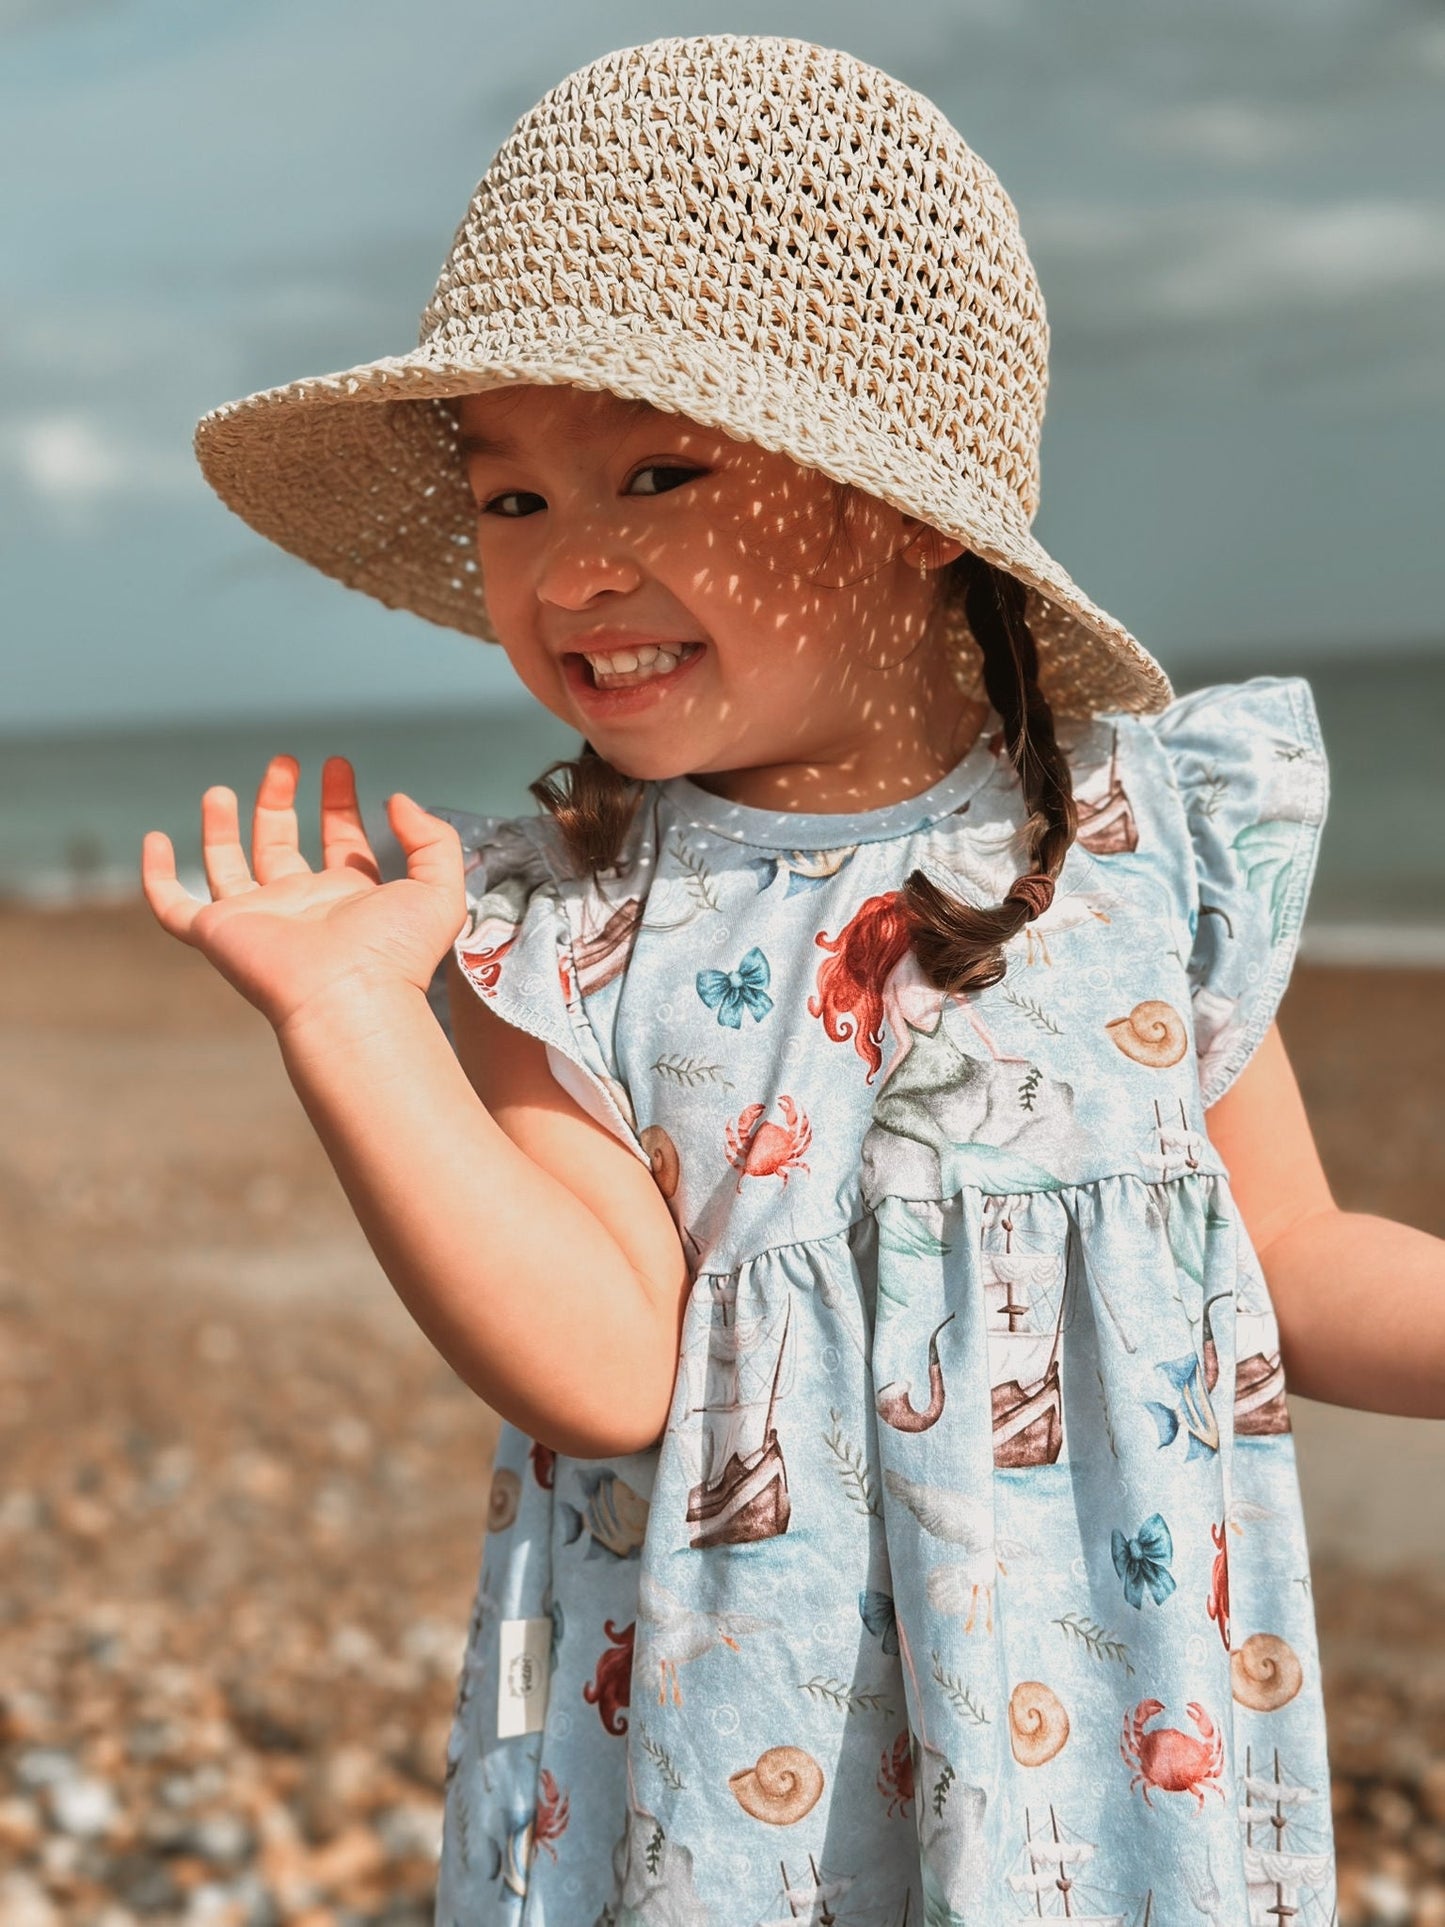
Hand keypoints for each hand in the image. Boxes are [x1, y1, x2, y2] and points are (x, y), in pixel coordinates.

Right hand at [141, 754, 465, 1034]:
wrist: (349, 996)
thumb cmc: (396, 954)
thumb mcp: (439, 887)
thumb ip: (432, 837)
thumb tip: (398, 801)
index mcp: (348, 897)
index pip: (339, 841)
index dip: (338, 802)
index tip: (339, 765)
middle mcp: (300, 907)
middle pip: (281, 846)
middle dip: (280, 802)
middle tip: (285, 762)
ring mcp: (256, 919)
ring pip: (227, 867)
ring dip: (222, 827)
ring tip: (222, 791)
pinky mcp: (217, 933)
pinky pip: (173, 907)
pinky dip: (157, 876)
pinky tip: (155, 839)